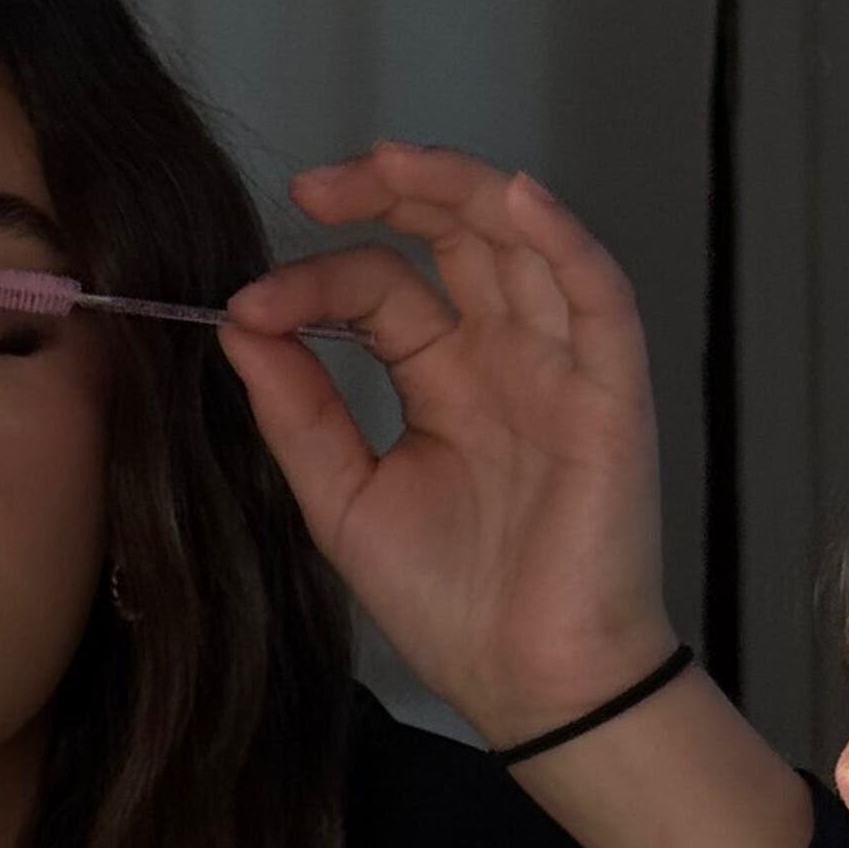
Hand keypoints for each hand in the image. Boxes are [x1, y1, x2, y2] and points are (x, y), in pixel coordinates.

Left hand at [216, 144, 679, 746]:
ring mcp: (559, 368)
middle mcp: (502, 356)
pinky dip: (563, 241)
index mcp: (441, 377)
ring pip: (521, 244)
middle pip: (454, 237)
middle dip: (390, 192)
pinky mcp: (611, 394)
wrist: (530, 686)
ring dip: (463, 189)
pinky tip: (515, 200)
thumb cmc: (450, 604)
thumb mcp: (344, 500)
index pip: (380, 289)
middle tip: (314, 184)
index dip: (315, 282)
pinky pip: (598, 297)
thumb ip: (298, 412)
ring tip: (392, 161)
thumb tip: (237, 325)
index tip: (249, 308)